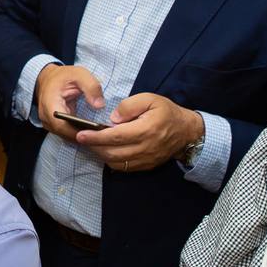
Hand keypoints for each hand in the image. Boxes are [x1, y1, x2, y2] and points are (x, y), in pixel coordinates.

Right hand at [34, 64, 104, 142]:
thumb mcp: (79, 74)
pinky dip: (80, 134)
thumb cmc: (63, 76)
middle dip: (85, 136)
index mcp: (49, 104)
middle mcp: (46, 118)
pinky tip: (93, 132)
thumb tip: (100, 105)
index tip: (97, 131)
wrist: (48, 78)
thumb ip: (91, 87)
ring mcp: (49, 124)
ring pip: (67, 136)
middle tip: (104, 135)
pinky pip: (68, 134)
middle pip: (65, 134)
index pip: (62, 125)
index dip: (79, 131)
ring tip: (101, 135)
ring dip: (83, 137)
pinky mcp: (55, 126)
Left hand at [74, 92, 202, 172]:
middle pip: (113, 152)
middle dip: (94, 147)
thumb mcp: (150, 99)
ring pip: (116, 163)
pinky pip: (124, 168)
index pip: (115, 136)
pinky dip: (111, 160)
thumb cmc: (166, 112)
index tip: (81, 135)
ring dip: (100, 154)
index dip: (96, 137)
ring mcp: (145, 160)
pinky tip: (105, 150)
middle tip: (81, 139)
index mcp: (146, 130)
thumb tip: (112, 118)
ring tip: (91, 144)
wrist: (186, 132)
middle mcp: (145, 148)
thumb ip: (129, 106)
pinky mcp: (145, 166)